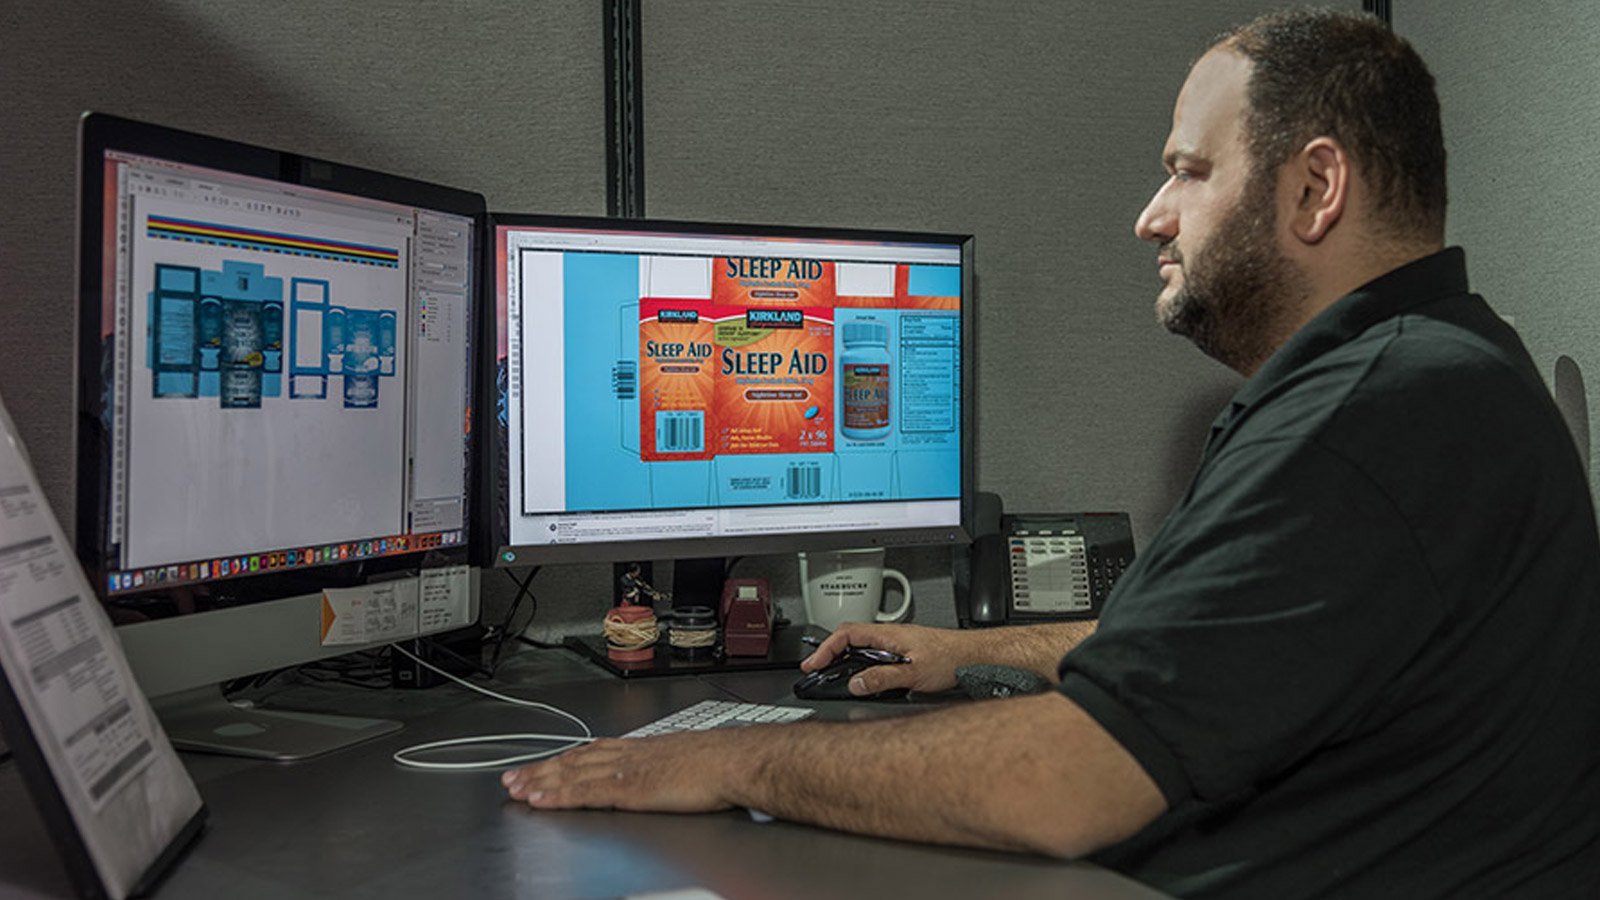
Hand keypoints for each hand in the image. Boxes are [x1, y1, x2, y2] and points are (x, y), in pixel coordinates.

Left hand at [502, 731, 738, 812]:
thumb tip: (671, 775)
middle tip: (514, 776)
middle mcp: (628, 755)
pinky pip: (583, 793)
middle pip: (575, 761)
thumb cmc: (723, 763)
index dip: (566, 758)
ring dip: (541, 781)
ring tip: (516, 789)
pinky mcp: (627, 789)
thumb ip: (672, 767)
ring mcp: (625, 771)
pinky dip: (557, 795)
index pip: (594, 751)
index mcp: (644, 748)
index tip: (546, 763)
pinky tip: (540, 800)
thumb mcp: (690, 759)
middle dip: (543, 769)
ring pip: (571, 774)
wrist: (735, 761)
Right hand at [799, 622, 974, 695]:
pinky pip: (875, 654)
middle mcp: (891, 636)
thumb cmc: (952, 658)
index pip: (846, 634)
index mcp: (888, 635)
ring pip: (862, 646)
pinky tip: (864, 676)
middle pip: (850, 638)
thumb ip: (882, 679)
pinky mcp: (905, 651)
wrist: (976, 656)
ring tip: (834, 675)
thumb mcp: (914, 674)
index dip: (825, 648)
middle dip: (830, 653)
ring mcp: (898, 643)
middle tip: (817, 670)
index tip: (813, 664)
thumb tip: (855, 684)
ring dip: (845, 659)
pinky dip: (861, 663)